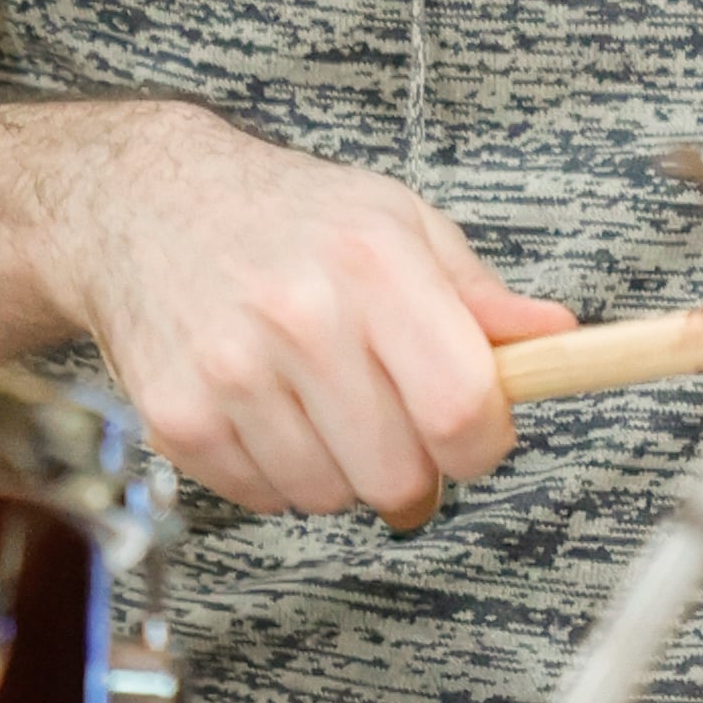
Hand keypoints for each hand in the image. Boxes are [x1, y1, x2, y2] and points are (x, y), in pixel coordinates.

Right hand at [63, 105, 570, 524]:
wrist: (143, 204)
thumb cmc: (286, 217)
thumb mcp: (396, 223)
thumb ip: (478, 294)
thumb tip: (559, 339)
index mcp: (375, 266)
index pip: (461, 409)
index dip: (483, 442)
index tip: (473, 432)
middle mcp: (301, 319)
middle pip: (399, 476)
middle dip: (414, 469)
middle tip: (394, 424)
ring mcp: (231, 373)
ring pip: (330, 497)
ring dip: (341, 472)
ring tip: (321, 405)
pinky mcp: (178, 418)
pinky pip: (264, 498)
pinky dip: (277, 474)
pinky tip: (267, 411)